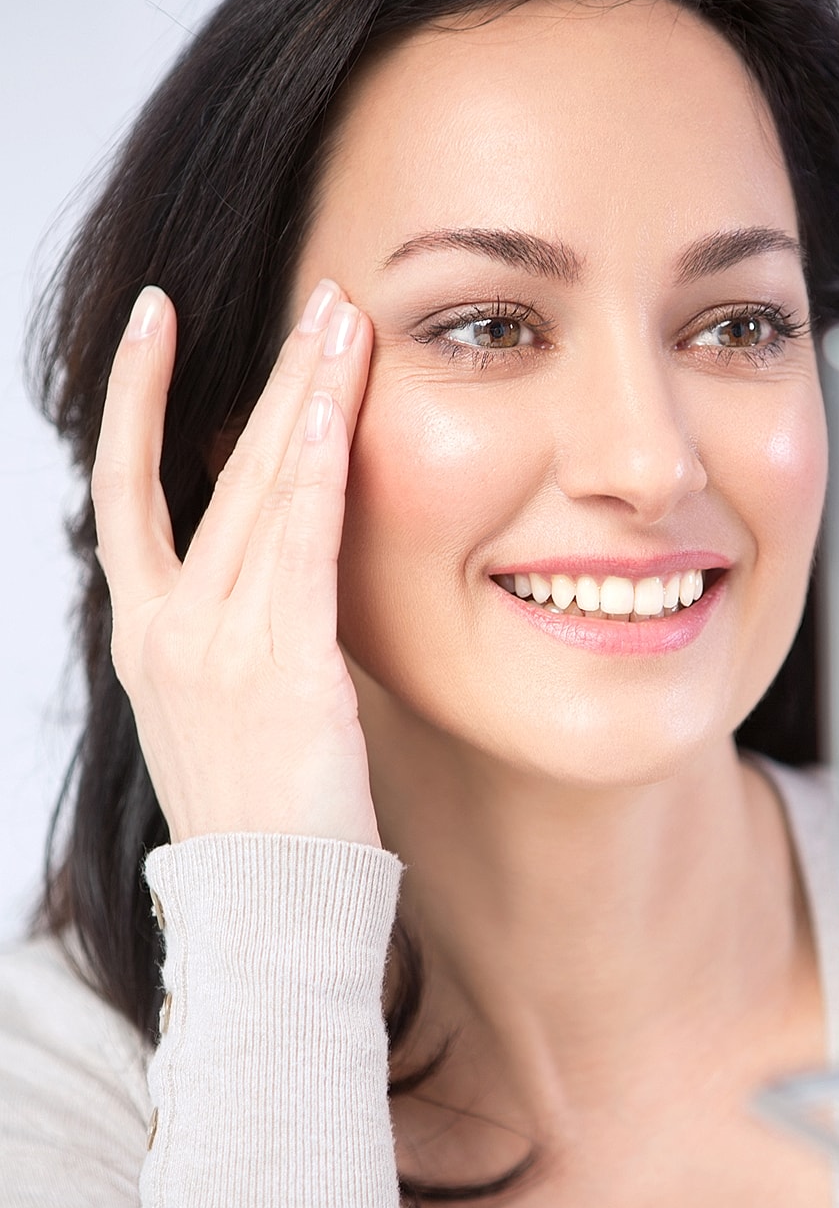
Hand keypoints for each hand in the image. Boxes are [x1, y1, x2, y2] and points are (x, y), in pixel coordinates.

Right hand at [92, 280, 379, 846]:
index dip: (138, 400)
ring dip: (305, 397)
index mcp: (146, 635)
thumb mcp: (218, 710)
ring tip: (341, 321)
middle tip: (314, 299)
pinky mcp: (284, 668)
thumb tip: (274, 567)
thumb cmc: (260, 812)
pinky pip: (302, 546)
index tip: (157, 322)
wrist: (269, 909)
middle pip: (215, 470)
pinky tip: (334, 408)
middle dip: (269, 376)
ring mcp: (219, 645)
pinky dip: (318, 470)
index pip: (129, 490)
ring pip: (263, 491)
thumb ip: (231, 630)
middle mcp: (169, 628)